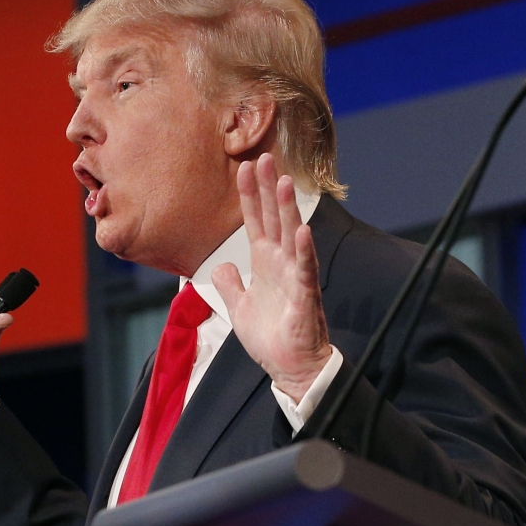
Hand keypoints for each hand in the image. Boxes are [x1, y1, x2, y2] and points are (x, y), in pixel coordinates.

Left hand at [212, 153, 330, 401]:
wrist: (290, 367)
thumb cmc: (270, 337)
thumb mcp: (239, 307)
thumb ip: (230, 284)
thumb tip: (221, 266)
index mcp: (265, 263)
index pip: (256, 221)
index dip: (250, 195)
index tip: (244, 167)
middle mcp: (281, 263)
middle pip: (274, 218)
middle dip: (268, 189)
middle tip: (264, 157)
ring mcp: (295, 276)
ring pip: (291, 235)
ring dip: (287, 209)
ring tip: (284, 181)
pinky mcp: (305, 296)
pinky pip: (304, 270)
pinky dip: (303, 251)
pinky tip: (302, 231)